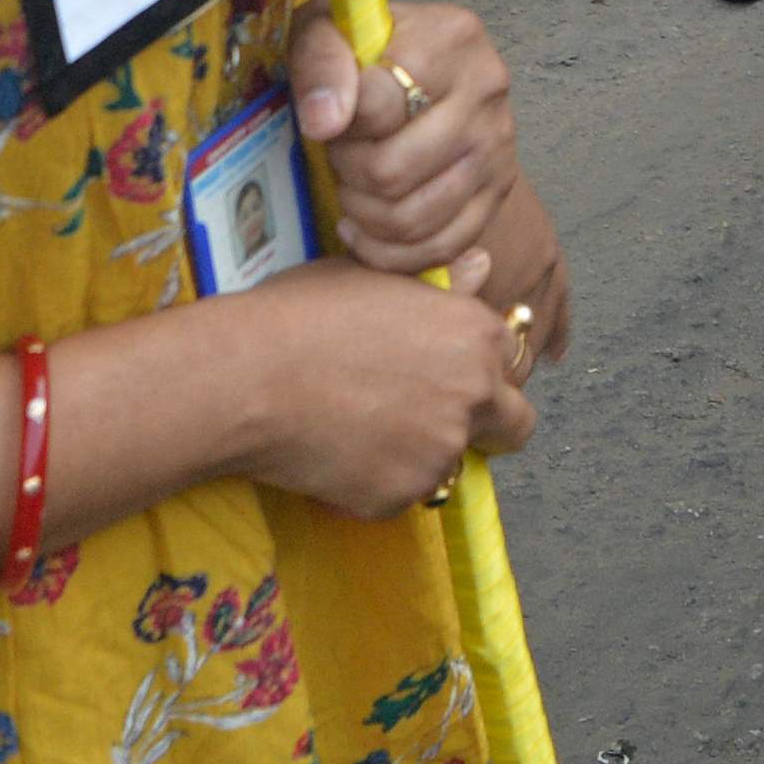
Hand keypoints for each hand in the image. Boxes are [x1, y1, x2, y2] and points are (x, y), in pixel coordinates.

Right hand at [222, 260, 535, 516]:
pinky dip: (378, 482)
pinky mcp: (399, 496)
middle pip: (515, 425)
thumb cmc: (304, 313)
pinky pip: (401, 494)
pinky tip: (336, 452)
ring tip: (363, 429)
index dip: (488, 370)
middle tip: (435, 418)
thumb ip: (442, 285)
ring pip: (452, 463)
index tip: (458, 376)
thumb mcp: (379, 278)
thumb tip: (482, 267)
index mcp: (476, 333)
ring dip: (423, 454)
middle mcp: (473, 394)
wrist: (247, 376)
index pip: (516, 363)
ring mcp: (439, 451)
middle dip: (489, 425)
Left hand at [292, 2, 521, 277]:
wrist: (422, 70)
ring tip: (354, 187)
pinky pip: (439, 248)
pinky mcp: (499, 191)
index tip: (334, 116)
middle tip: (342, 154)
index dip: (339, 123)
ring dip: (364, 214)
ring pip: (413, 218)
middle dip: (348, 172)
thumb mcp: (328, 28)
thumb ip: (321, 60)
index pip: (377, 102)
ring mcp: (499, 145)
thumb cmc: (366, 50)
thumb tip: (326, 121)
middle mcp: (488, 89)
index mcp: (452, 37)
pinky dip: (388, 252)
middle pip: (392, 171)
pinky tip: (364, 227)